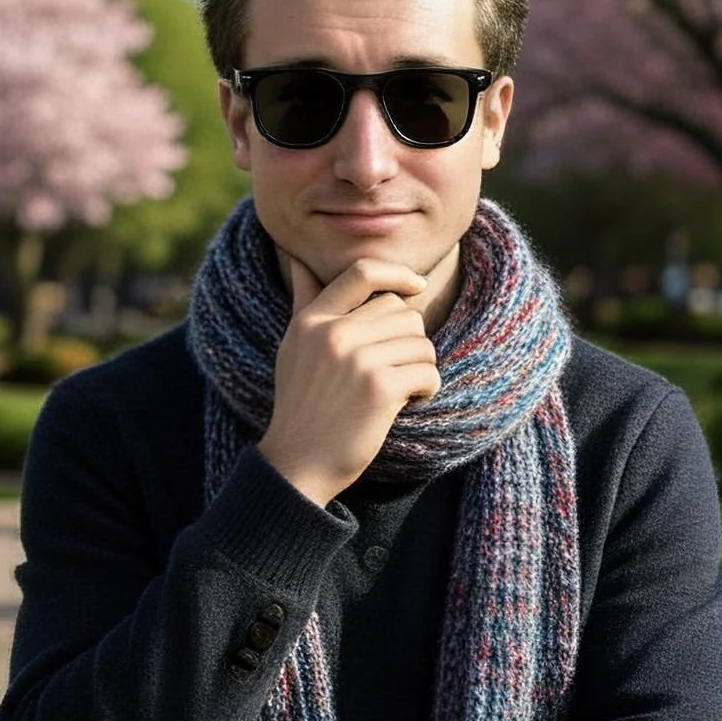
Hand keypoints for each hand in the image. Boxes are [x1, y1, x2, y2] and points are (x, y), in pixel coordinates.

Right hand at [258, 255, 440, 505]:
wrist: (298, 461)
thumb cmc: (301, 402)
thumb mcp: (294, 345)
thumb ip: (304, 300)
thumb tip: (296, 259)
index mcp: (313, 320)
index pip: (363, 273)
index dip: (398, 273)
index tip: (417, 285)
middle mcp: (333, 334)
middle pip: (402, 311)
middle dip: (409, 339)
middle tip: (397, 366)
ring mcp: (357, 360)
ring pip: (421, 342)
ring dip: (420, 366)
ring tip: (402, 386)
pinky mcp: (380, 389)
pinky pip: (428, 372)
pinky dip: (427, 388)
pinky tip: (410, 401)